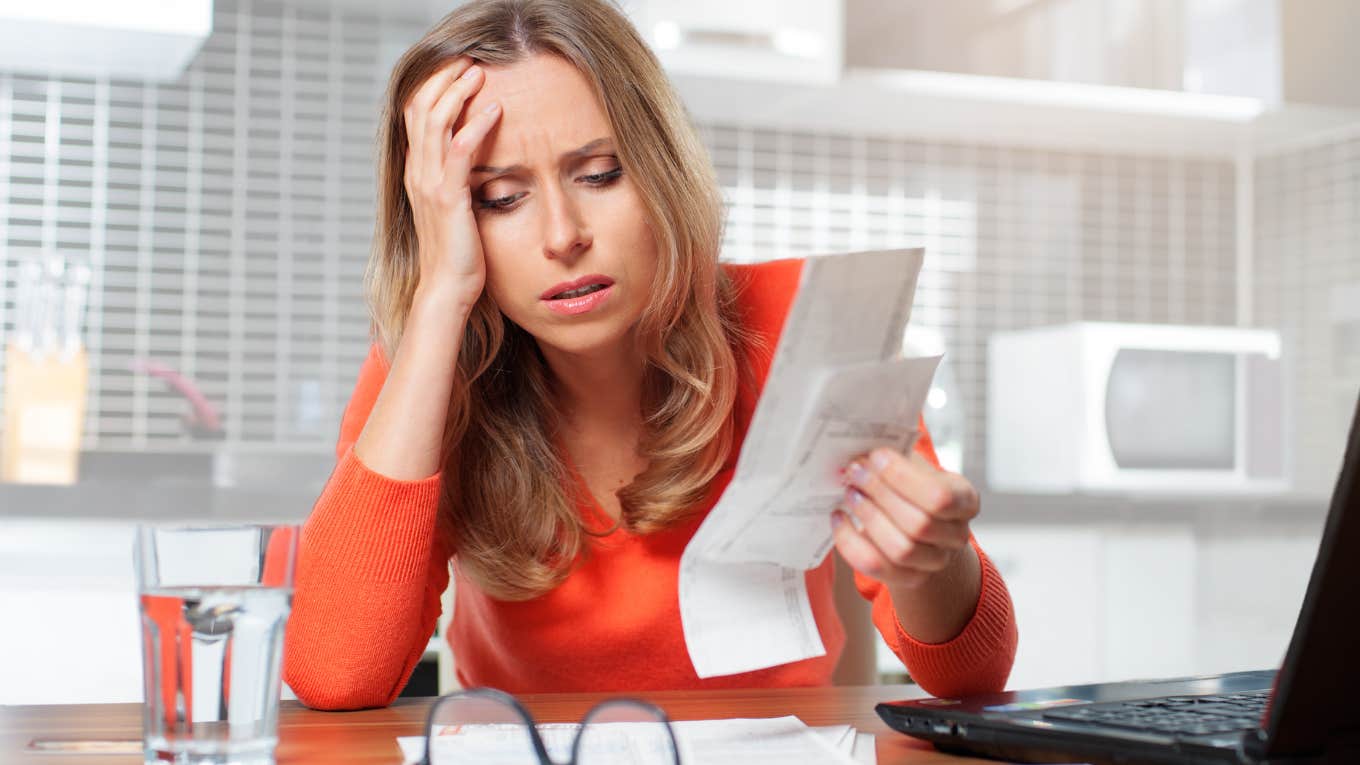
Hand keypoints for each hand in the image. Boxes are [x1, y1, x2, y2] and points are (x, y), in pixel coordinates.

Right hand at [402, 57, 501, 309]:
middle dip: (444, 78)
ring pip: (436, 121)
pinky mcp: (448, 198)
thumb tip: (475, 164)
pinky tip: (495, 110)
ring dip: (458, 92)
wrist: (446, 289)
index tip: (458, 70)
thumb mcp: (455, 209)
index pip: (416, 116)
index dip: (433, 87)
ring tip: (480, 72)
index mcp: (417, 173)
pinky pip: (460, 151)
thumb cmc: (458, 255)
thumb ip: (458, 182)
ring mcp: (429, 184)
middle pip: (420, 108)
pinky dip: (476, 125)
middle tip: (469, 60)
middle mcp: (417, 173)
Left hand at [832, 447, 979, 589]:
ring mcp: (935, 562)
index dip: (902, 477)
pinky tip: (839, 519)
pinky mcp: (908, 578)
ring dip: (868, 518)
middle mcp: (956, 536)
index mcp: (965, 500)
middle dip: (880, 494)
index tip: (876, 456)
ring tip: (850, 494)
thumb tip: (863, 448)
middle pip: (919, 524)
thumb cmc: (916, 489)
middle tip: (854, 472)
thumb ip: (897, 457)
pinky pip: (876, 565)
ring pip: (901, 549)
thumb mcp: (917, 467)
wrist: (923, 528)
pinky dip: (851, 542)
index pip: (939, 496)